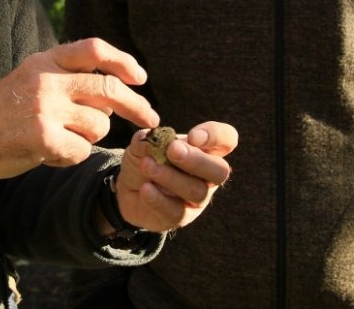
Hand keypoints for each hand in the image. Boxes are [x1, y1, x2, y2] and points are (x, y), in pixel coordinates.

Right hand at [0, 38, 158, 202]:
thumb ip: (66, 76)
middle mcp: (46, 79)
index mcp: (44, 61)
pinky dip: (72, 157)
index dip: (123, 61)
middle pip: (109, 89)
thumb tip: (116, 88)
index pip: (93, 49)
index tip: (141, 77)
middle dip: (137, 106)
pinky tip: (49, 154)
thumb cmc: (1, 114)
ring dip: (88, 136)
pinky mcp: (42, 138)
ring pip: (98, 124)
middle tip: (152, 118)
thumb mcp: (29, 78)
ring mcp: (44, 108)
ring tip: (59, 138)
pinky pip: (82, 150)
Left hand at [107, 121, 236, 232]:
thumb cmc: (145, 159)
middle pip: (220, 171)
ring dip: (170, 177)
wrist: (126, 188)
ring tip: (146, 165)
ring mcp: (197, 199)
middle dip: (196, 160)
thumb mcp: (144, 143)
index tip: (192, 136)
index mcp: (206, 150)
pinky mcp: (181, 217)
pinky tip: (145, 188)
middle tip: (172, 150)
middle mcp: (208, 175)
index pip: (227, 139)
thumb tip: (156, 140)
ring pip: (196, 191)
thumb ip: (151, 139)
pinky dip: (158, 199)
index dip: (216, 136)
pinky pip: (176, 212)